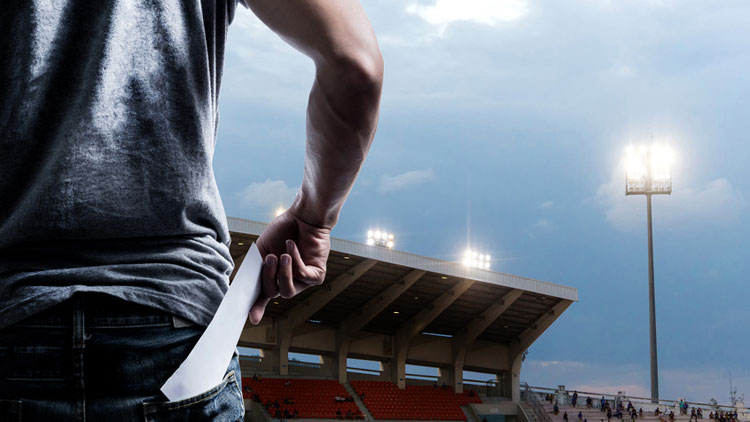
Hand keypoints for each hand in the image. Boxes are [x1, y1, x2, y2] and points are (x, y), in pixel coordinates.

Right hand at [248, 209, 330, 323]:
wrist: (303, 216)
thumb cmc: (283, 231)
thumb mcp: (263, 250)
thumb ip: (255, 268)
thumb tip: (245, 288)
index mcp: (273, 277)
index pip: (263, 297)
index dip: (256, 308)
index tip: (251, 318)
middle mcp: (288, 281)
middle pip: (272, 293)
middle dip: (268, 276)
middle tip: (270, 258)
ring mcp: (303, 280)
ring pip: (288, 291)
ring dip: (283, 273)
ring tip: (283, 255)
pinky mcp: (317, 275)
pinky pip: (303, 276)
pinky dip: (296, 260)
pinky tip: (292, 246)